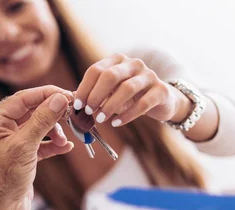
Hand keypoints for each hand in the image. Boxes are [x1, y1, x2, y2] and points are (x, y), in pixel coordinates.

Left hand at [0, 86, 73, 209]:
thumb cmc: (3, 180)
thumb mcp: (24, 146)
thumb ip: (42, 120)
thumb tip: (59, 99)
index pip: (23, 98)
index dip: (46, 94)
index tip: (68, 94)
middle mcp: (1, 130)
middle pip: (32, 111)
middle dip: (52, 113)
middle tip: (72, 113)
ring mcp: (12, 144)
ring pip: (38, 127)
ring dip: (54, 130)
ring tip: (65, 139)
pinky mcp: (22, 157)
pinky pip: (41, 144)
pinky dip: (53, 145)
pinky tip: (66, 148)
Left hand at [73, 53, 191, 127]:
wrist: (161, 100)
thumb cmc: (129, 97)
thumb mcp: (111, 93)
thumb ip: (94, 95)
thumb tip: (74, 103)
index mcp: (117, 61)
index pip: (96, 70)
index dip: (84, 88)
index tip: (77, 106)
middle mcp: (134, 64)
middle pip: (110, 76)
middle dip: (96, 95)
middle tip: (88, 112)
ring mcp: (149, 76)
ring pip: (127, 88)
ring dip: (110, 106)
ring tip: (101, 119)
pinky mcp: (161, 91)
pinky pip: (143, 103)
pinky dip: (128, 115)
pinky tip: (117, 123)